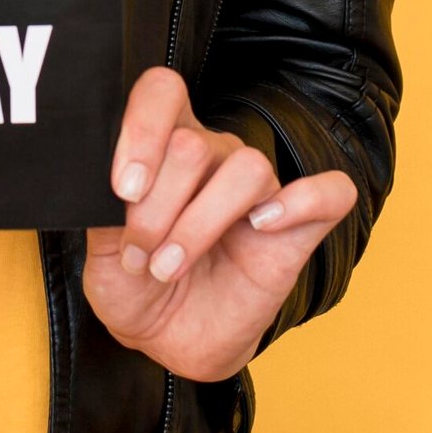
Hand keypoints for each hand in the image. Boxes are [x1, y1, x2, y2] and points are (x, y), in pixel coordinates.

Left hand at [82, 67, 357, 381]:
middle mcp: (213, 154)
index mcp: (163, 142)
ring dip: (200, 223)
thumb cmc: (134, 285)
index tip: (123, 189)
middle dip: (157, 208)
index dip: (142, 130)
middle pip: (194, 144)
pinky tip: (261, 227)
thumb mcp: (102, 252)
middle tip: (139, 256)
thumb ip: (105, 210)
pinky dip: (302, 202)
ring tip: (169, 266)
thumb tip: (108, 184)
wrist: (168, 340)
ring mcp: (258, 191)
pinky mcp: (298, 231)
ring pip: (246, 167)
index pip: (162, 92)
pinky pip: (329, 194)